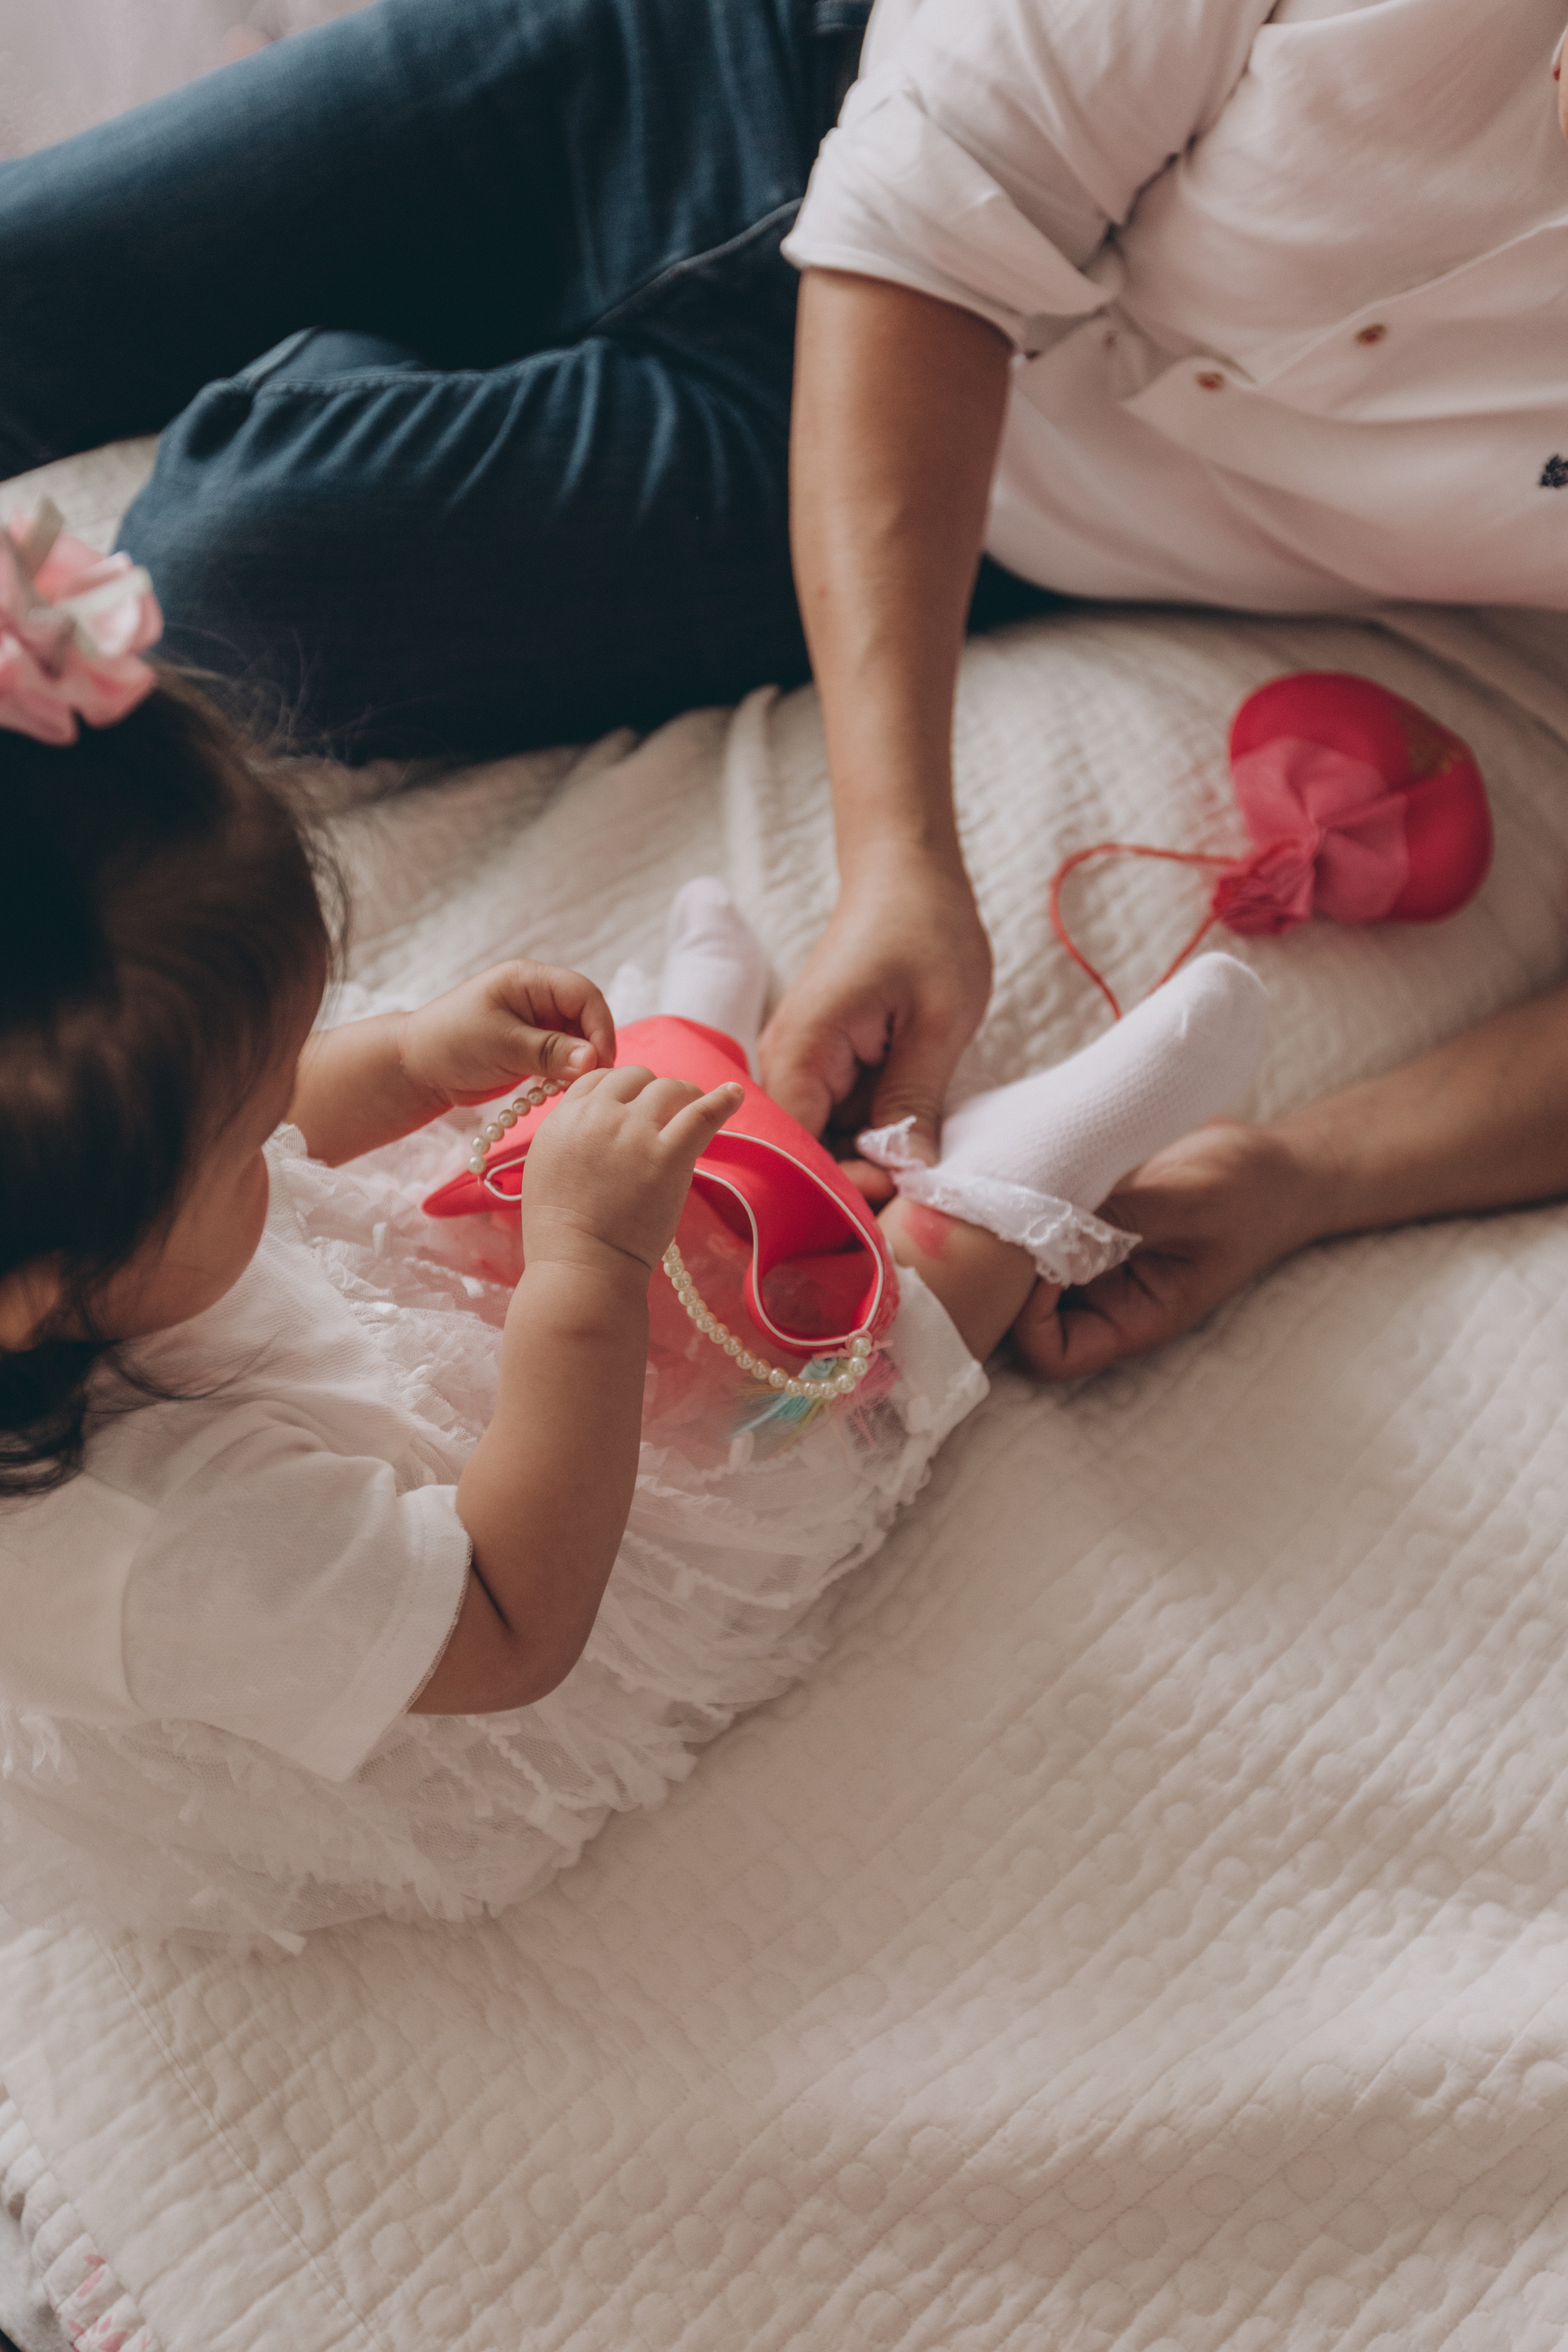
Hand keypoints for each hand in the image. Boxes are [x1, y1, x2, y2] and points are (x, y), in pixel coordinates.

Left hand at [399, 961, 616, 1114]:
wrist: (417, 1068)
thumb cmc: (450, 1043)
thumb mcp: (501, 1044)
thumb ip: (548, 1052)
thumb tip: (592, 1060)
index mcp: (530, 980)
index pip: (584, 995)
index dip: (599, 1028)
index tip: (599, 1063)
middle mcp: (538, 997)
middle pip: (586, 1018)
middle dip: (592, 1050)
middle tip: (587, 1083)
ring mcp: (537, 1023)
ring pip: (579, 1041)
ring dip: (579, 1065)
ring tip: (569, 1089)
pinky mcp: (533, 1048)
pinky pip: (564, 1059)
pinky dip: (565, 1074)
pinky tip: (555, 1090)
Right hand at [521, 1066, 743, 1277]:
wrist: (580, 1270)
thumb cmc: (561, 1236)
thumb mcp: (547, 1171)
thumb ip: (570, 1139)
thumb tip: (593, 1128)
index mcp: (563, 1119)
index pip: (597, 1078)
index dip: (619, 1090)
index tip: (633, 1106)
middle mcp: (597, 1116)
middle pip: (634, 1076)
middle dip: (650, 1093)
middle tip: (665, 1116)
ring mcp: (634, 1132)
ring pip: (668, 1088)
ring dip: (683, 1097)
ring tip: (696, 1110)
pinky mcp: (667, 1155)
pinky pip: (702, 1113)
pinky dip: (722, 1099)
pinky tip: (734, 1094)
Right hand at [758, 846, 992, 1195]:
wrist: (907, 869)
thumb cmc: (925, 928)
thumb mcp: (938, 1022)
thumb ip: (915, 1102)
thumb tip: (908, 1176)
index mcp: (801, 1051)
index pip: (798, 1150)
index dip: (845, 1184)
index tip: (906, 1188)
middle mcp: (787, 1062)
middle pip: (807, 1152)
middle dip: (859, 1178)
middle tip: (924, 1189)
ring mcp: (804, 1062)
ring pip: (827, 1138)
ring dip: (871, 1156)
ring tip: (926, 1160)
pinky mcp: (826, 1060)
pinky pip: (842, 1114)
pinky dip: (876, 1129)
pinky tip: (915, 1130)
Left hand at [1009, 1120, 1323, 1380]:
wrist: (1274, 1162)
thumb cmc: (1247, 1193)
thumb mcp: (1189, 1201)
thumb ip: (1121, 1218)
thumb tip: (1046, 1219)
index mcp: (1132, 1319)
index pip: (1051, 1353)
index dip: (1026, 1317)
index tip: (1034, 1256)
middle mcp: (1101, 1297)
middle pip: (1019, 1315)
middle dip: (1004, 1272)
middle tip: (997, 1213)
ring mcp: (1089, 1260)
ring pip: (1019, 1267)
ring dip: (1009, 1229)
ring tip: (1011, 1182)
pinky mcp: (1083, 1219)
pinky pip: (1033, 1223)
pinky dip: (1023, 1198)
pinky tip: (1028, 1162)